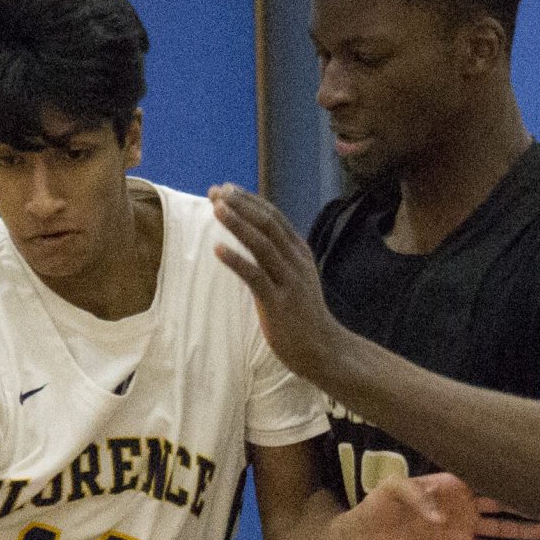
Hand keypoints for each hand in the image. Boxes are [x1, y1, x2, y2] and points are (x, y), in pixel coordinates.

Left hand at [208, 183, 344, 381]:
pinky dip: (236, 260)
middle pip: (268, 223)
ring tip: (216, 209)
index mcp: (299, 252)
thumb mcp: (295, 279)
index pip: (273, 217)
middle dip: (240, 205)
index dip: (248, 200)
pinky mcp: (279, 304)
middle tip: (215, 192)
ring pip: (262, 244)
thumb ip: (278, 258)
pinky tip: (217, 249)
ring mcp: (289, 282)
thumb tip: (256, 240)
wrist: (323, 350)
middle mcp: (296, 261)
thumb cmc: (303, 316)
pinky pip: (255, 276)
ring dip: (238, 224)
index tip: (225, 189)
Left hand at [349, 472, 539, 539]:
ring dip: (521, 528)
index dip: (505, 473)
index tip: (529, 469)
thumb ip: (418, 496)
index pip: (484, 475)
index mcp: (451, 482)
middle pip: (500, 500)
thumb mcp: (393, 489)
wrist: (366, 537)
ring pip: (498, 526)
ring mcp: (461, 527)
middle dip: (523, 499)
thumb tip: (443, 518)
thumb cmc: (379, 505)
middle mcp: (462, 503)